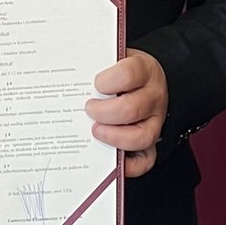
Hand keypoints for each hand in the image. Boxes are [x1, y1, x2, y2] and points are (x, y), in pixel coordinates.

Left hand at [86, 48, 167, 176]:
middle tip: (88, 109)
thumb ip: (97, 64)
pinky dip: (129, 165)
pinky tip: (111, 158)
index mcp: (145, 71)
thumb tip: (70, 78)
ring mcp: (155, 121)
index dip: (108, 81)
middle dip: (103, 113)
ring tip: (95, 131)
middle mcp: (154, 97)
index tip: (95, 83)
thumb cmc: (122, 71)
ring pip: (142, 137)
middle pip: (131, 108)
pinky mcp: (151, 142)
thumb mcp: (113, 59)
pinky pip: (146, 160)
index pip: (129, 74)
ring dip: (113, 137)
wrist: (146, 78)